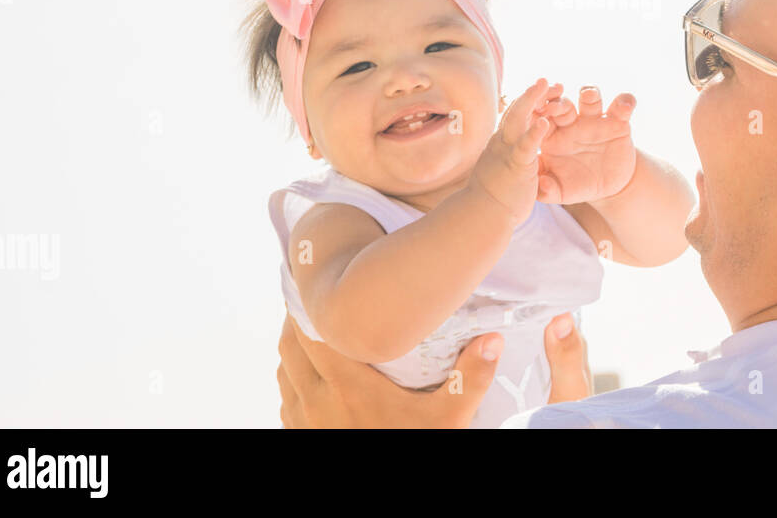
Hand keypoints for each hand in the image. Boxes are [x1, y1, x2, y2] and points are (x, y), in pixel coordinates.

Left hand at [277, 311, 591, 426]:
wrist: (390, 496)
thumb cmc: (417, 447)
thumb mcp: (449, 420)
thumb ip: (470, 378)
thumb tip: (494, 339)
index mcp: (347, 384)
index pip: (312, 329)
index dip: (313, 302)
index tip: (324, 280)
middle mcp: (316, 399)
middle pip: (290, 342)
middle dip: (301, 316)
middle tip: (322, 297)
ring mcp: (304, 420)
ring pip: (283, 368)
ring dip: (294, 345)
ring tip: (316, 327)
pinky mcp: (300, 435)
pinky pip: (284, 395)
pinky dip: (292, 376)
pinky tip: (314, 371)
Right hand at [468, 78, 560, 222]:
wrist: (481, 217)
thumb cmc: (492, 198)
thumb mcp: (498, 169)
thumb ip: (504, 156)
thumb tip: (507, 152)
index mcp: (501, 143)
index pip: (514, 116)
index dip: (527, 101)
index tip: (540, 91)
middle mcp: (502, 142)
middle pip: (516, 110)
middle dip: (532, 93)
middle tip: (546, 80)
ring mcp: (507, 152)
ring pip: (519, 119)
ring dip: (532, 100)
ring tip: (546, 84)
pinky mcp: (516, 166)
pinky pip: (526, 147)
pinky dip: (534, 134)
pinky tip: (545, 123)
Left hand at [533, 85, 637, 205]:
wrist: (610, 188)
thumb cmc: (578, 185)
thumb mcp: (561, 191)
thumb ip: (547, 190)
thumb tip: (541, 185)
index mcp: (553, 136)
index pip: (540, 119)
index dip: (536, 116)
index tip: (534, 116)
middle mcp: (572, 123)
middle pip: (563, 104)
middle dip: (559, 102)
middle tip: (555, 105)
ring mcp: (595, 121)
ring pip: (591, 98)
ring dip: (590, 93)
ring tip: (589, 95)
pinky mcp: (618, 123)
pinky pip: (622, 107)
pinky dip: (625, 102)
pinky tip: (625, 106)